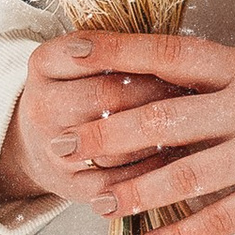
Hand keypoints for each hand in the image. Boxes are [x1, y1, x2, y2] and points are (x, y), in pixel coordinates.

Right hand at [0, 39, 187, 221]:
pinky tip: (173, 161)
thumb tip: (176, 52)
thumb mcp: (85, 60)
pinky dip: (149, 174)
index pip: (95, 50)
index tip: (171, 56)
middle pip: (108, 95)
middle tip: (193, 90)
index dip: (138, 54)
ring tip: (191, 125)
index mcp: (44, 63)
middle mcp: (41, 105)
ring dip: (158, 137)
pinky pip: (117, 183)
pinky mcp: (70, 186)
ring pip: (116, 144)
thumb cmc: (80, 92)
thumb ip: (119, 49)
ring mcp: (53, 149)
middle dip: (157, 93)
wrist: (40, 144)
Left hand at [35, 32, 234, 234]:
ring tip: (98, 202)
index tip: (71, 50)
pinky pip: (219, 219)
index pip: (167, 54)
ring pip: (184, 175)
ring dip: (135, 192)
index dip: (116, 52)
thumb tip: (150, 83)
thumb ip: (215, 81)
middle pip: (163, 119)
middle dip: (106, 134)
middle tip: (63, 143)